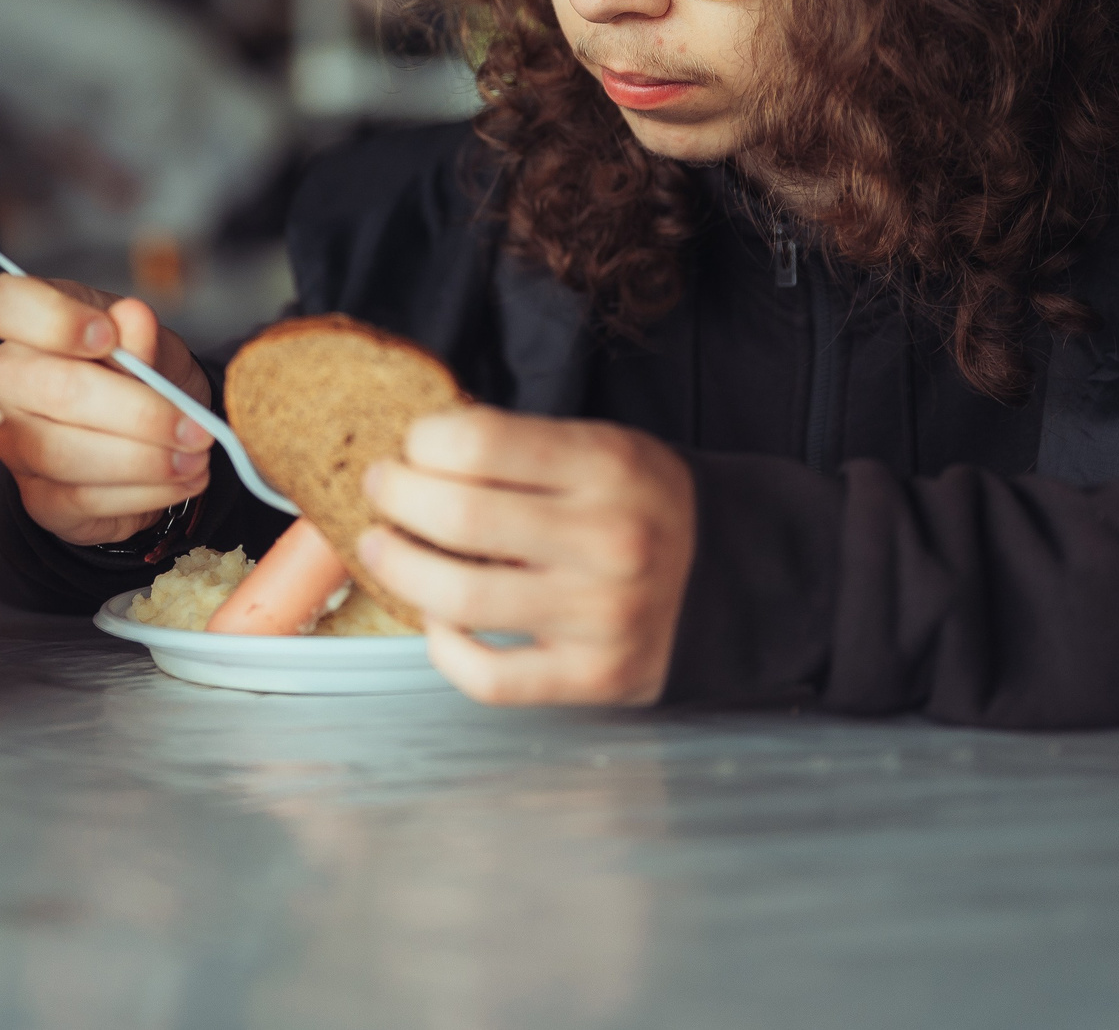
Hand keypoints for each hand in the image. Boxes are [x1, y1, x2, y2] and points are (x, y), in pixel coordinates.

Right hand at [0, 274, 213, 546]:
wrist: (156, 435)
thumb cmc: (145, 374)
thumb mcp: (156, 344)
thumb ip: (142, 335)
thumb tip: (134, 319)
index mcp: (29, 326)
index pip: (5, 305)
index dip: (53, 319)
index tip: (109, 335)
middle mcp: (9, 382)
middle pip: (52, 389)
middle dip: (136, 412)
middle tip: (195, 427)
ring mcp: (15, 443)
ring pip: (63, 453)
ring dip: (144, 460)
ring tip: (196, 456)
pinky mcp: (38, 497)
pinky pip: (81, 498)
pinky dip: (143, 492)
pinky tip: (182, 480)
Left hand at [358, 408, 695, 706]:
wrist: (736, 576)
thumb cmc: (647, 506)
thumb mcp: (606, 447)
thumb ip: (523, 445)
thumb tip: (419, 446)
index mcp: (609, 467)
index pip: (480, 442)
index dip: (423, 441)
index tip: (413, 446)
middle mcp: (609, 540)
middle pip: (459, 516)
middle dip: (397, 497)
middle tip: (382, 490)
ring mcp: (602, 615)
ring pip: (461, 600)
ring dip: (400, 569)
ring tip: (382, 549)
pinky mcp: (594, 676)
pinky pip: (490, 677)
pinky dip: (445, 650)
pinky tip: (439, 622)